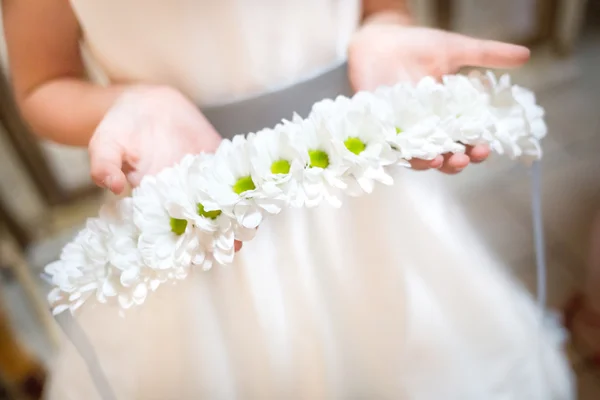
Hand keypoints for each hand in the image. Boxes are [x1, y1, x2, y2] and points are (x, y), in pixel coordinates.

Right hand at [88, 86, 242, 250]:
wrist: (144, 102)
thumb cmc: (120, 127)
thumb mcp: (105, 143)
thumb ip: (105, 164)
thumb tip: (112, 186)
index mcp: (155, 198)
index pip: (170, 227)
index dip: (183, 243)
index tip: (196, 256)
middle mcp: (181, 193)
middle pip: (201, 220)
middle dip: (216, 234)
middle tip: (232, 246)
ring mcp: (201, 176)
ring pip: (221, 200)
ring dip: (235, 213)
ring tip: (249, 227)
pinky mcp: (216, 158)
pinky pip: (232, 173)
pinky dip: (245, 183)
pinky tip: (259, 194)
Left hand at [348, 22, 530, 173]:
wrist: (380, 39)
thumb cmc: (418, 46)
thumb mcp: (455, 49)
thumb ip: (487, 55)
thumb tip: (526, 55)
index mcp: (448, 117)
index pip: (465, 141)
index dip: (476, 149)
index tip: (486, 148)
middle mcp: (426, 129)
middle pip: (443, 156)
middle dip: (455, 162)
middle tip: (464, 159)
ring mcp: (402, 130)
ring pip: (416, 157)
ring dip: (427, 162)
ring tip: (438, 161)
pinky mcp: (379, 128)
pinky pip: (387, 146)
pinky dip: (395, 151)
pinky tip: (405, 152)